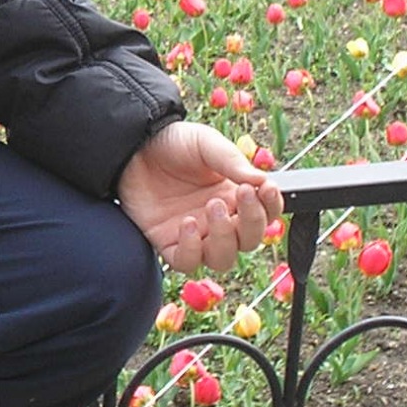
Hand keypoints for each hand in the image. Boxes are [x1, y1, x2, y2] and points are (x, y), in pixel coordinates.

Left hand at [116, 122, 279, 275]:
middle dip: (251, 221)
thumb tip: (263, 181)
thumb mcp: (206, 143)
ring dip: (224, 238)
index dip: (273, 206)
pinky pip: (188, 262)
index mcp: (235, 196)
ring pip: (223, 259)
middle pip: (249, 241)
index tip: (268, 188)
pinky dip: (193, 249)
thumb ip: (233, 162)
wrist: (133, 146)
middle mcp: (219, 220)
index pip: (267, 214)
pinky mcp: (168, 243)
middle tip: (241, 194)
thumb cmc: (172, 143)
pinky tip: (188, 223)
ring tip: (212, 206)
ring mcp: (195, 234)